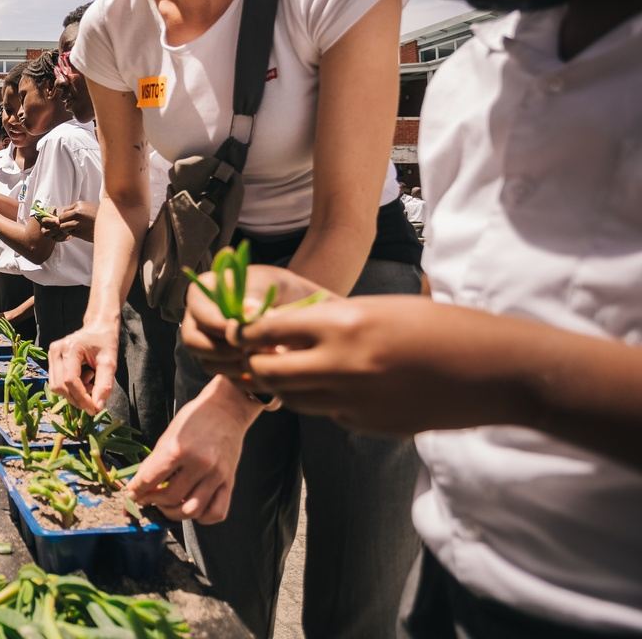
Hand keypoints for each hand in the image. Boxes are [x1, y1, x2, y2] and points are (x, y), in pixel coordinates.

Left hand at [39, 202, 96, 242]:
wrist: (111, 225)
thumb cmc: (99, 216)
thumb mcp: (88, 208)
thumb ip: (77, 210)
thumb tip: (62, 213)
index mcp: (79, 204)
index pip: (63, 210)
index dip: (63, 216)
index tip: (65, 220)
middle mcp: (77, 212)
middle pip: (61, 218)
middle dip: (63, 223)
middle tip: (68, 226)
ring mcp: (78, 222)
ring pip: (63, 226)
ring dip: (67, 229)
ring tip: (74, 229)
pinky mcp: (80, 232)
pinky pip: (70, 233)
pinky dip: (71, 234)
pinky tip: (78, 233)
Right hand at [47, 320, 119, 414]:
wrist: (98, 327)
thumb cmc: (105, 342)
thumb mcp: (110, 362)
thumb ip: (104, 384)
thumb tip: (98, 407)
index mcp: (70, 348)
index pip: (70, 380)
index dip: (82, 398)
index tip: (95, 409)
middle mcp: (56, 350)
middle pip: (60, 386)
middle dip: (78, 398)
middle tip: (95, 396)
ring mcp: (51, 354)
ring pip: (56, 387)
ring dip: (74, 394)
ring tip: (90, 383)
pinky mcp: (51, 359)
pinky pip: (56, 382)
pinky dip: (70, 388)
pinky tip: (83, 379)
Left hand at [126, 377, 257, 522]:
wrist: (226, 409)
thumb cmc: (194, 419)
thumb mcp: (169, 434)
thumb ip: (156, 461)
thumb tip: (140, 484)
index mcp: (178, 449)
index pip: (150, 479)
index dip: (136, 490)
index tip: (130, 495)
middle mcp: (199, 464)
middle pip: (170, 498)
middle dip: (152, 502)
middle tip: (146, 499)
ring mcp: (216, 475)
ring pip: (192, 510)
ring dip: (174, 513)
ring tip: (166, 505)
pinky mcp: (230, 482)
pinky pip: (216, 513)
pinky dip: (202, 517)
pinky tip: (191, 507)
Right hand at [182, 265, 324, 379]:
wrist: (294, 304)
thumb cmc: (277, 287)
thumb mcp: (268, 281)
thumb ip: (254, 294)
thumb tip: (246, 314)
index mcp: (202, 294)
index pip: (199, 314)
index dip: (218, 325)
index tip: (242, 330)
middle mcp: (198, 320)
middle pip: (193, 342)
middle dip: (220, 350)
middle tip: (247, 350)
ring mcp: (209, 343)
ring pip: (206, 363)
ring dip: (233, 366)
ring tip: (261, 358)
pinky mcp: (224, 363)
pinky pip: (225, 376)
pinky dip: (244, 376)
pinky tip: (265, 368)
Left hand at [237, 296, 533, 434]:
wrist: (492, 370)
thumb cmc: (440, 327)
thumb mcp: (379, 308)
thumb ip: (332, 321)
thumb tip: (289, 334)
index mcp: (342, 324)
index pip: (269, 329)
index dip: (249, 331)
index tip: (242, 331)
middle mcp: (340, 364)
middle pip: (268, 372)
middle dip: (256, 365)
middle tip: (258, 357)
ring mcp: (353, 400)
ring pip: (293, 400)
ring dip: (287, 387)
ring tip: (298, 371)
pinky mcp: (368, 425)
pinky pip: (329, 414)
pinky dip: (325, 402)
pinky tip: (345, 389)